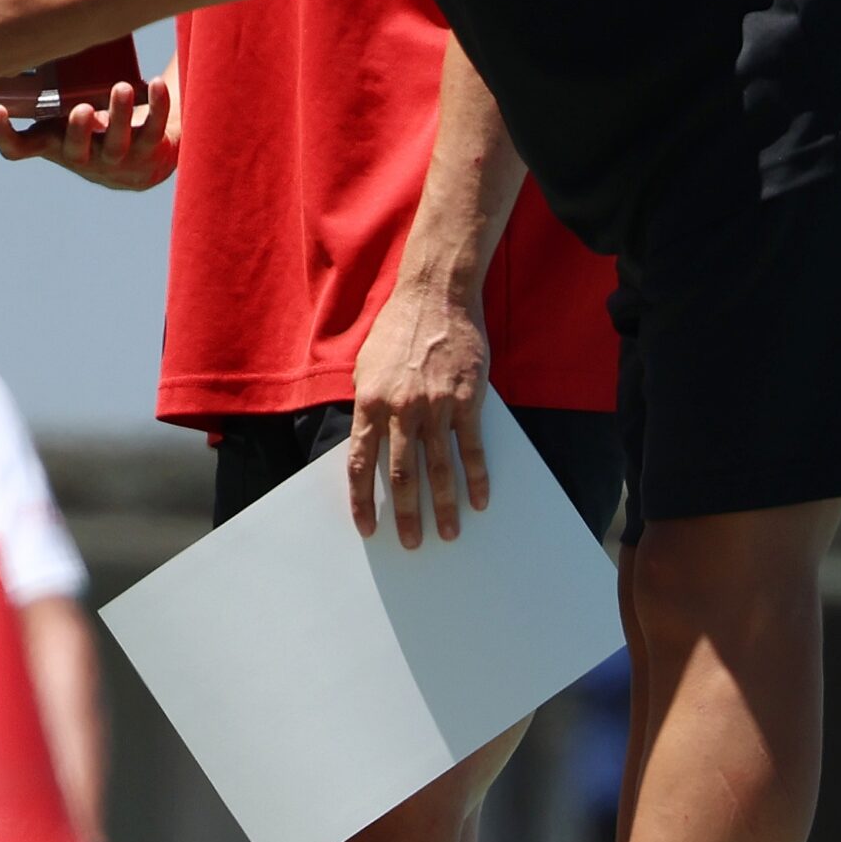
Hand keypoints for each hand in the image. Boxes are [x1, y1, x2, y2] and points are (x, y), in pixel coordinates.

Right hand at [0, 77, 178, 190]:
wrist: (138, 157)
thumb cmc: (90, 123)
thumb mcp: (64, 109)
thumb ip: (48, 85)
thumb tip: (34, 25)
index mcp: (51, 142)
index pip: (18, 148)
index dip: (3, 134)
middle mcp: (81, 155)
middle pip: (75, 149)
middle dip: (77, 130)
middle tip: (79, 109)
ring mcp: (115, 157)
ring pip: (117, 142)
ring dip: (119, 114)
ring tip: (122, 88)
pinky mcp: (148, 150)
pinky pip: (154, 129)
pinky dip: (157, 106)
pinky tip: (156, 84)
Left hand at [347, 278, 491, 547]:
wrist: (436, 298)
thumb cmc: (397, 330)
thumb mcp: (365, 365)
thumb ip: (367, 404)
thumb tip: (368, 440)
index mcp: (369, 402)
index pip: (360, 462)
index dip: (362, 499)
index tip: (367, 527)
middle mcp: (401, 409)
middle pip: (402, 474)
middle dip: (406, 514)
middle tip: (411, 543)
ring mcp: (435, 406)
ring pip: (438, 468)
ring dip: (444, 506)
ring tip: (448, 534)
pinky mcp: (467, 401)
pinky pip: (471, 448)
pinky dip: (476, 478)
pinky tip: (479, 501)